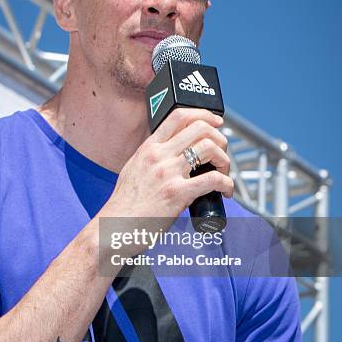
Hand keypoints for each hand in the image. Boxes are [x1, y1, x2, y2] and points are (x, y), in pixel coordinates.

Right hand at [100, 107, 232, 242]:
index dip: (204, 114)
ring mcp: (167, 173)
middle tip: (222, 154)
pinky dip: (226, 183)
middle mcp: (158, 155)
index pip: (178, 116)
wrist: (115, 226)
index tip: (216, 122)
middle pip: (200, 128)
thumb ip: (151, 157)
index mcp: (148, 147)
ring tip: (223, 173)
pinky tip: (225, 191)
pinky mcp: (177, 193)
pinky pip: (213, 179)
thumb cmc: (125, 204)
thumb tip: (173, 152)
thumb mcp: (134, 168)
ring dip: (225, 160)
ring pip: (209, 148)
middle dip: (220, 139)